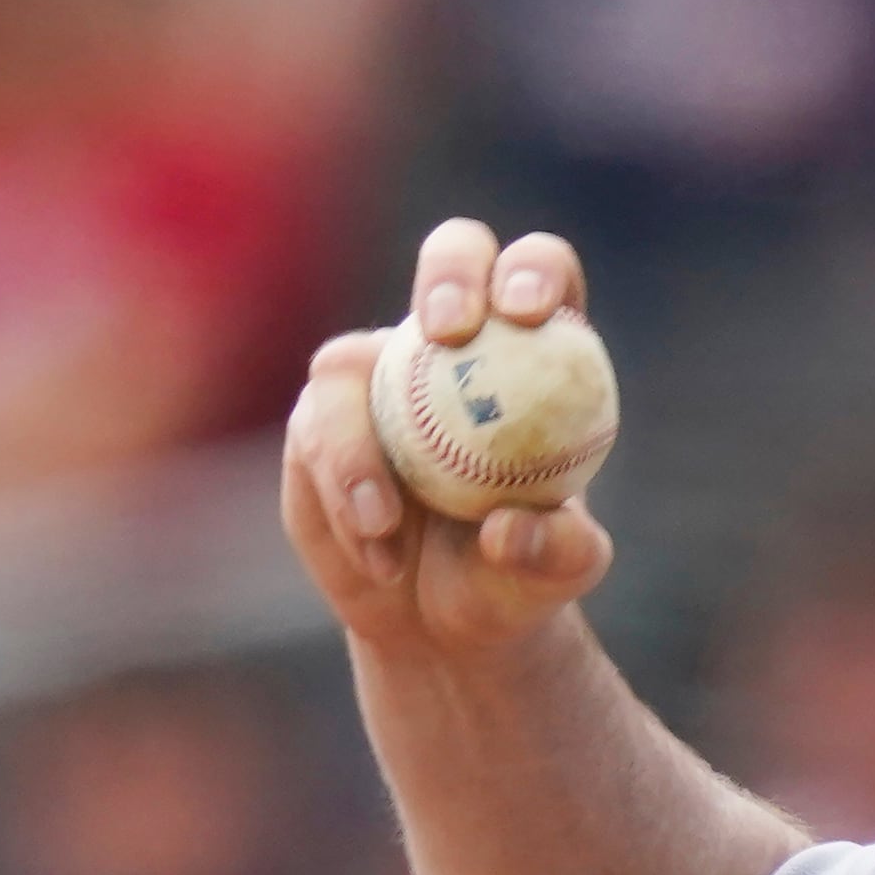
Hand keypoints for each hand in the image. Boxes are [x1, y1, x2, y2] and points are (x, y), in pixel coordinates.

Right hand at [281, 219, 614, 655]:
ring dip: (362, 448)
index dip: (534, 272)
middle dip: (450, 274)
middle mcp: (457, 343)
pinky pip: (316, 434)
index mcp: (537, 352)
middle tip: (448, 331)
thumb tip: (507, 528)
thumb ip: (555, 550)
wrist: (440, 617)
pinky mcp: (319, 420)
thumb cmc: (516, 576)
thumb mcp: (557, 572)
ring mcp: (381, 373)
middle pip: (454, 257)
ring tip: (387, 529)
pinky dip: (343, 493)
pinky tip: (376, 552)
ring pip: (352, 362)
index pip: (542, 276)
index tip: (527, 312)